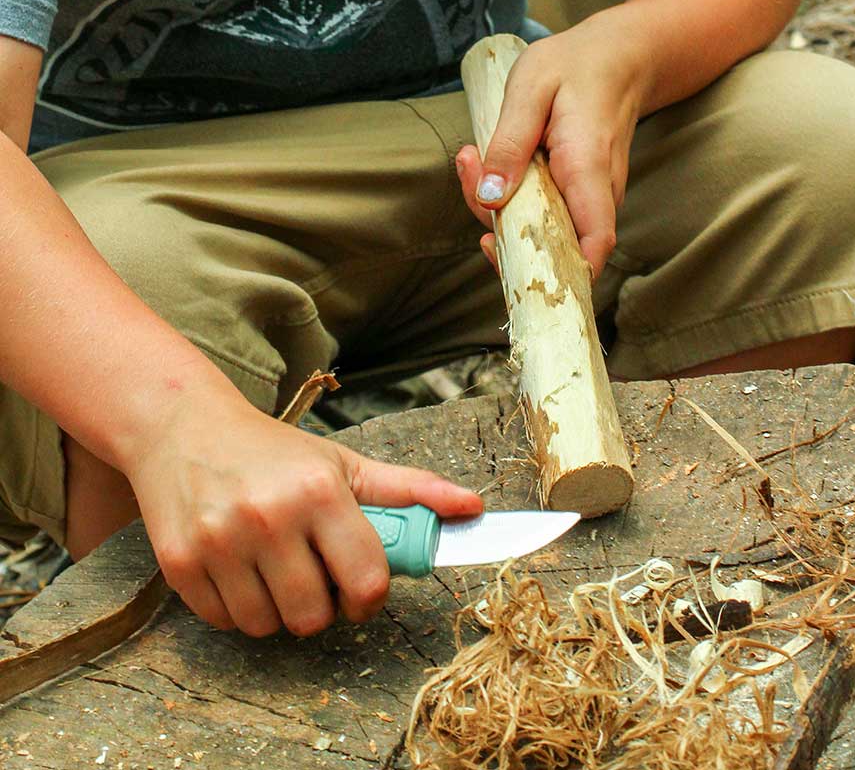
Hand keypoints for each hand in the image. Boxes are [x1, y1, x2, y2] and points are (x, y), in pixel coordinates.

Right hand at [124, 395, 481, 636]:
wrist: (184, 427)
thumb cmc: (273, 451)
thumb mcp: (343, 463)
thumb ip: (411, 490)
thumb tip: (474, 508)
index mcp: (319, 489)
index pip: (367, 580)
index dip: (369, 597)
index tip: (358, 588)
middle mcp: (270, 516)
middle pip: (314, 616)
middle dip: (320, 606)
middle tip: (310, 573)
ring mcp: (221, 542)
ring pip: (268, 626)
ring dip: (276, 611)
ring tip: (272, 567)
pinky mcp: (181, 564)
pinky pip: (224, 622)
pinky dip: (236, 608)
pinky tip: (237, 568)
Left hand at [456, 12, 646, 276]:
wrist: (622, 57)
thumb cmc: (577, 66)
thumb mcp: (531, 87)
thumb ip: (509, 142)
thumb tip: (490, 198)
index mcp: (588, 167)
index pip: (592, 244)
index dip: (558, 272)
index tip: (510, 260)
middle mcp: (598, 193)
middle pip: (554, 245)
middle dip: (499, 228)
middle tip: (469, 172)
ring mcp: (592, 197)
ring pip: (545, 231)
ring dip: (500, 210)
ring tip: (471, 158)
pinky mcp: (580, 194)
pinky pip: (547, 214)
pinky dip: (513, 200)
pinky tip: (489, 165)